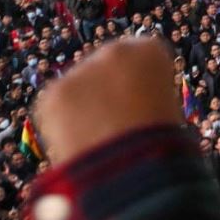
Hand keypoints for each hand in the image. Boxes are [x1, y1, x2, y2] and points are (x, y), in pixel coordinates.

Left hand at [33, 37, 181, 164]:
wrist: (132, 170)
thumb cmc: (161, 146)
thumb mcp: (167, 111)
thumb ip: (148, 98)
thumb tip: (133, 106)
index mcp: (150, 50)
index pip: (142, 59)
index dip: (140, 85)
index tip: (140, 106)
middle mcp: (114, 51)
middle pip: (106, 68)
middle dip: (106, 91)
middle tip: (112, 125)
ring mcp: (80, 70)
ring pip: (79, 88)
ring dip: (83, 107)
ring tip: (95, 141)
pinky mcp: (52, 94)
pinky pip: (56, 109)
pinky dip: (62, 126)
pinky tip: (77, 144)